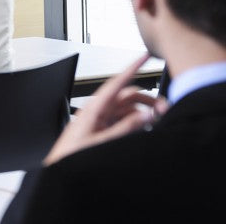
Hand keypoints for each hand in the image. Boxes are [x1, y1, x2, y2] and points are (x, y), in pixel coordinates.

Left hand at [43, 54, 167, 164]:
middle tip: (165, 108)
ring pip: (127, 108)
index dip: (131, 67)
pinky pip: (123, 119)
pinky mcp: (103, 128)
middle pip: (127, 95)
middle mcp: (98, 111)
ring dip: (143, 111)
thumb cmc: (72, 155)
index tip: (144, 56)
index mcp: (94, 108)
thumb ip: (125, 129)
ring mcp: (101, 119)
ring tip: (158, 120)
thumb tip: (146, 115)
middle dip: (147, 98)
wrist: (60, 169)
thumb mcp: (101, 142)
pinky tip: (145, 128)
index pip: (116, 83)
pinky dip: (136, 121)